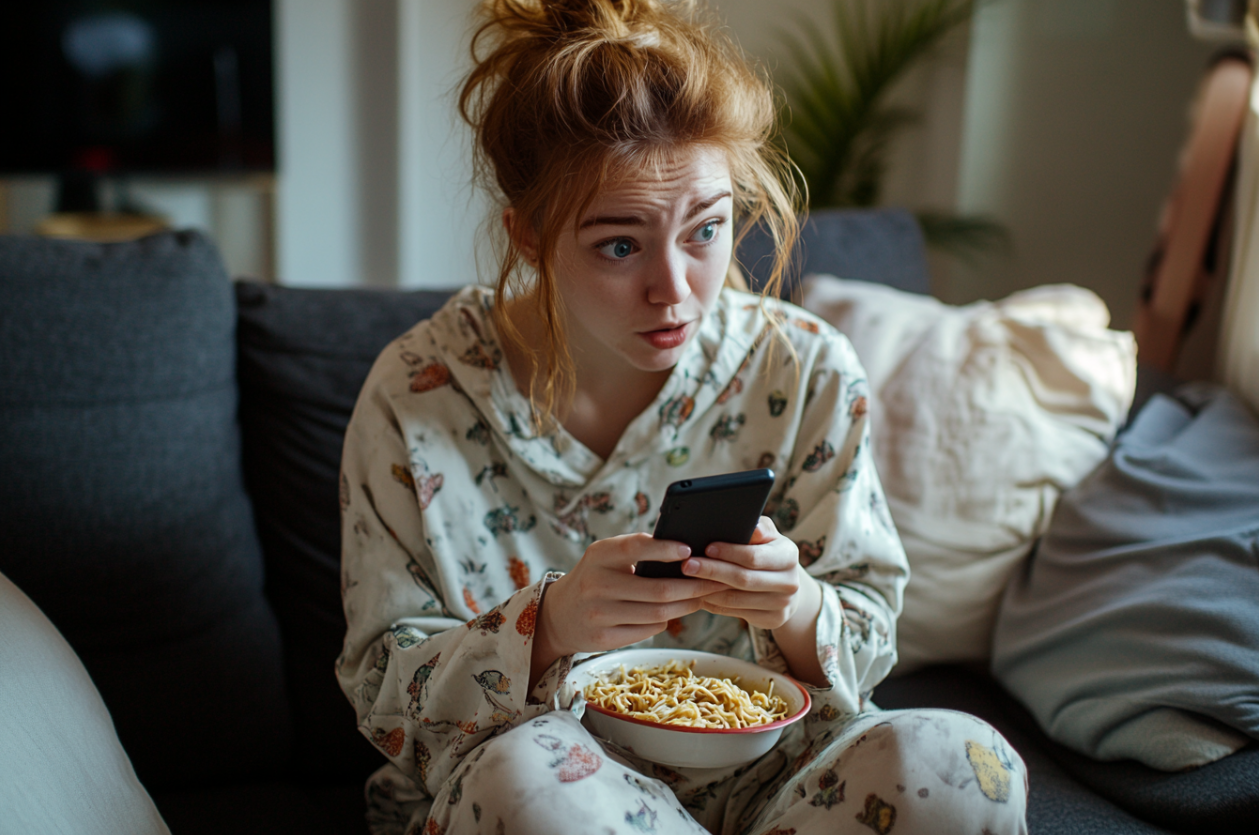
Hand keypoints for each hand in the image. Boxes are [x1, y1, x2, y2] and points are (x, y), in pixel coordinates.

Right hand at [529, 533, 724, 688]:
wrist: (559, 615)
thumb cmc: (595, 577)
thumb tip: (684, 550)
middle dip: (693, 586)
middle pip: (657, 590)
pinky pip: (648, 630)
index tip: (690, 550)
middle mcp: (596, 584)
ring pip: (657, 614)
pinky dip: (666, 621)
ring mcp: (599, 614)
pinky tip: (675, 613)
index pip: (636, 547)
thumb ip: (636, 550)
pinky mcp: (603, 639)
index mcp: (599, 555)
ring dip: (686, 606)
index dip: (665, 549)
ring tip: (702, 597)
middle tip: (716, 581)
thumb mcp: (605, 557)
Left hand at [683, 517, 826, 685]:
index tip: (706, 548)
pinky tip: (700, 595)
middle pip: (743, 579)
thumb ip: (759, 529)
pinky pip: (736, 613)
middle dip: (712, 571)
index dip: (729, 552)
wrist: (787, 586)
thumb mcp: (768, 537)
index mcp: (789, 555)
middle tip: (687, 565)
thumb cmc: (769, 552)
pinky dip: (714, 604)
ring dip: (708, 590)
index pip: (754, 556)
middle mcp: (790, 582)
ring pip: (736, 599)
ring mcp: (783, 604)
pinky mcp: (773, 621)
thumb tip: (752, 528)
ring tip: (688, 581)